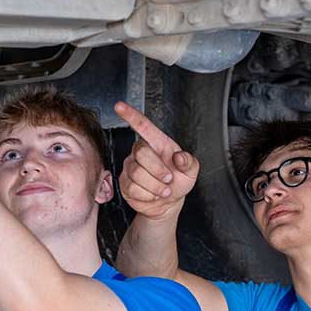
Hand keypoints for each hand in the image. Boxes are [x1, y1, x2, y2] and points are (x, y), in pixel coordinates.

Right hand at [114, 101, 199, 219]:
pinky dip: (147, 195)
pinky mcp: (124, 182)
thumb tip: (179, 157)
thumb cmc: (178, 182)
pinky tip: (152, 195)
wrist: (168, 203)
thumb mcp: (191, 171)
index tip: (119, 106)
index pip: (143, 126)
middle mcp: (141, 152)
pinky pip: (132, 187)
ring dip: (155, 186)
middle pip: (141, 153)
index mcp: (158, 143)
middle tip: (168, 179)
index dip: (131, 115)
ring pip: (137, 173)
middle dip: (158, 170)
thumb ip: (189, 162)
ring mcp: (131, 167)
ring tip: (163, 190)